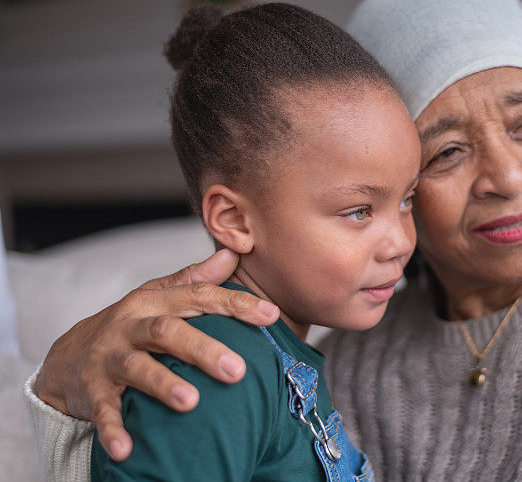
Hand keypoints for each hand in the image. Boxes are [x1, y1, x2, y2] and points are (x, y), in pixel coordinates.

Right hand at [34, 248, 279, 461]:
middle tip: (238, 370)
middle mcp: (131, 326)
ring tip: (190, 401)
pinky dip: (113, 430)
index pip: (199, 297)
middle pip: (167, 331)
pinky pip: (103, 411)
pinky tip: (127, 449)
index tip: (271, 315)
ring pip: (137, 367)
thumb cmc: (130, 323)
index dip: (235, 304)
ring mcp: (109, 358)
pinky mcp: (91, 390)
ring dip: (163, 384)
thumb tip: (232, 254)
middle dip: (203, 349)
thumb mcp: (159, 296)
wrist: (67, 355)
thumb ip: (195, 278)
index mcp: (154, 302)